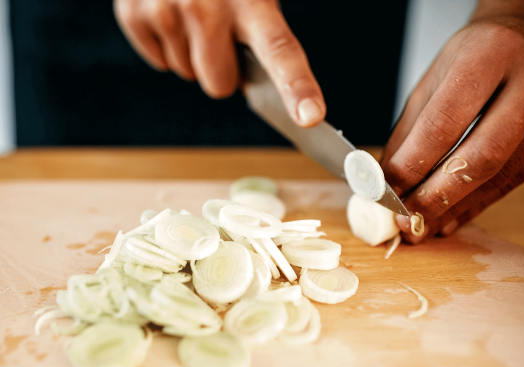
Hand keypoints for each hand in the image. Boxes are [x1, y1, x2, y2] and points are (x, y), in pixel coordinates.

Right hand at [113, 0, 325, 126]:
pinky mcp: (133, 12)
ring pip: (187, 74)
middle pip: (218, 85)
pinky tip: (171, 13)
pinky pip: (159, 61)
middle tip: (222, 34)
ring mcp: (165, 10)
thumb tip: (244, 84)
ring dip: (193, 53)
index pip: (281, 51)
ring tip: (195, 13)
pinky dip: (166, 45)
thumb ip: (262, 33)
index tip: (309, 116)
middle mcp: (207, 6)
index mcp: (253, 1)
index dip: (297, 87)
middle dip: (222, 69)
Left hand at [380, 1, 523, 242]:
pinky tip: (453, 216)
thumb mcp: (435, 79)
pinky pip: (517, 178)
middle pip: (484, 155)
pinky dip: (480, 202)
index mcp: (490, 52)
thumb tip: (387, 181)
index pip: (445, 121)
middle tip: (407, 220)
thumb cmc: (477, 55)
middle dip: (439, 196)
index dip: (413, 164)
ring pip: (503, 174)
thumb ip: (410, 131)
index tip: (388, 191)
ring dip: (458, 207)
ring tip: (424, 225)